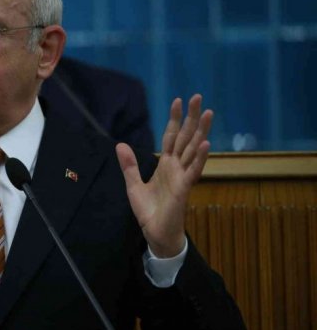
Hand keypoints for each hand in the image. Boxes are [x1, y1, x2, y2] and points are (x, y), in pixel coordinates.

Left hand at [115, 94, 212, 257]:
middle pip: (186, 137)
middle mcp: (177, 167)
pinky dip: (199, 157)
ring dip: (201, 131)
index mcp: (166, 164)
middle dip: (192, 117)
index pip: (171, 136)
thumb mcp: (133, 185)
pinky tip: (204, 144)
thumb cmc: (149, 210)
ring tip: (208, 112)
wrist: (155, 233)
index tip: (178, 100)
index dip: (174, 119)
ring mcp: (182, 176)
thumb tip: (120, 145)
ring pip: (193, 149)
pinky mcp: (184, 189)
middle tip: (198, 97)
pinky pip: (193, 170)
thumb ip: (129, 165)